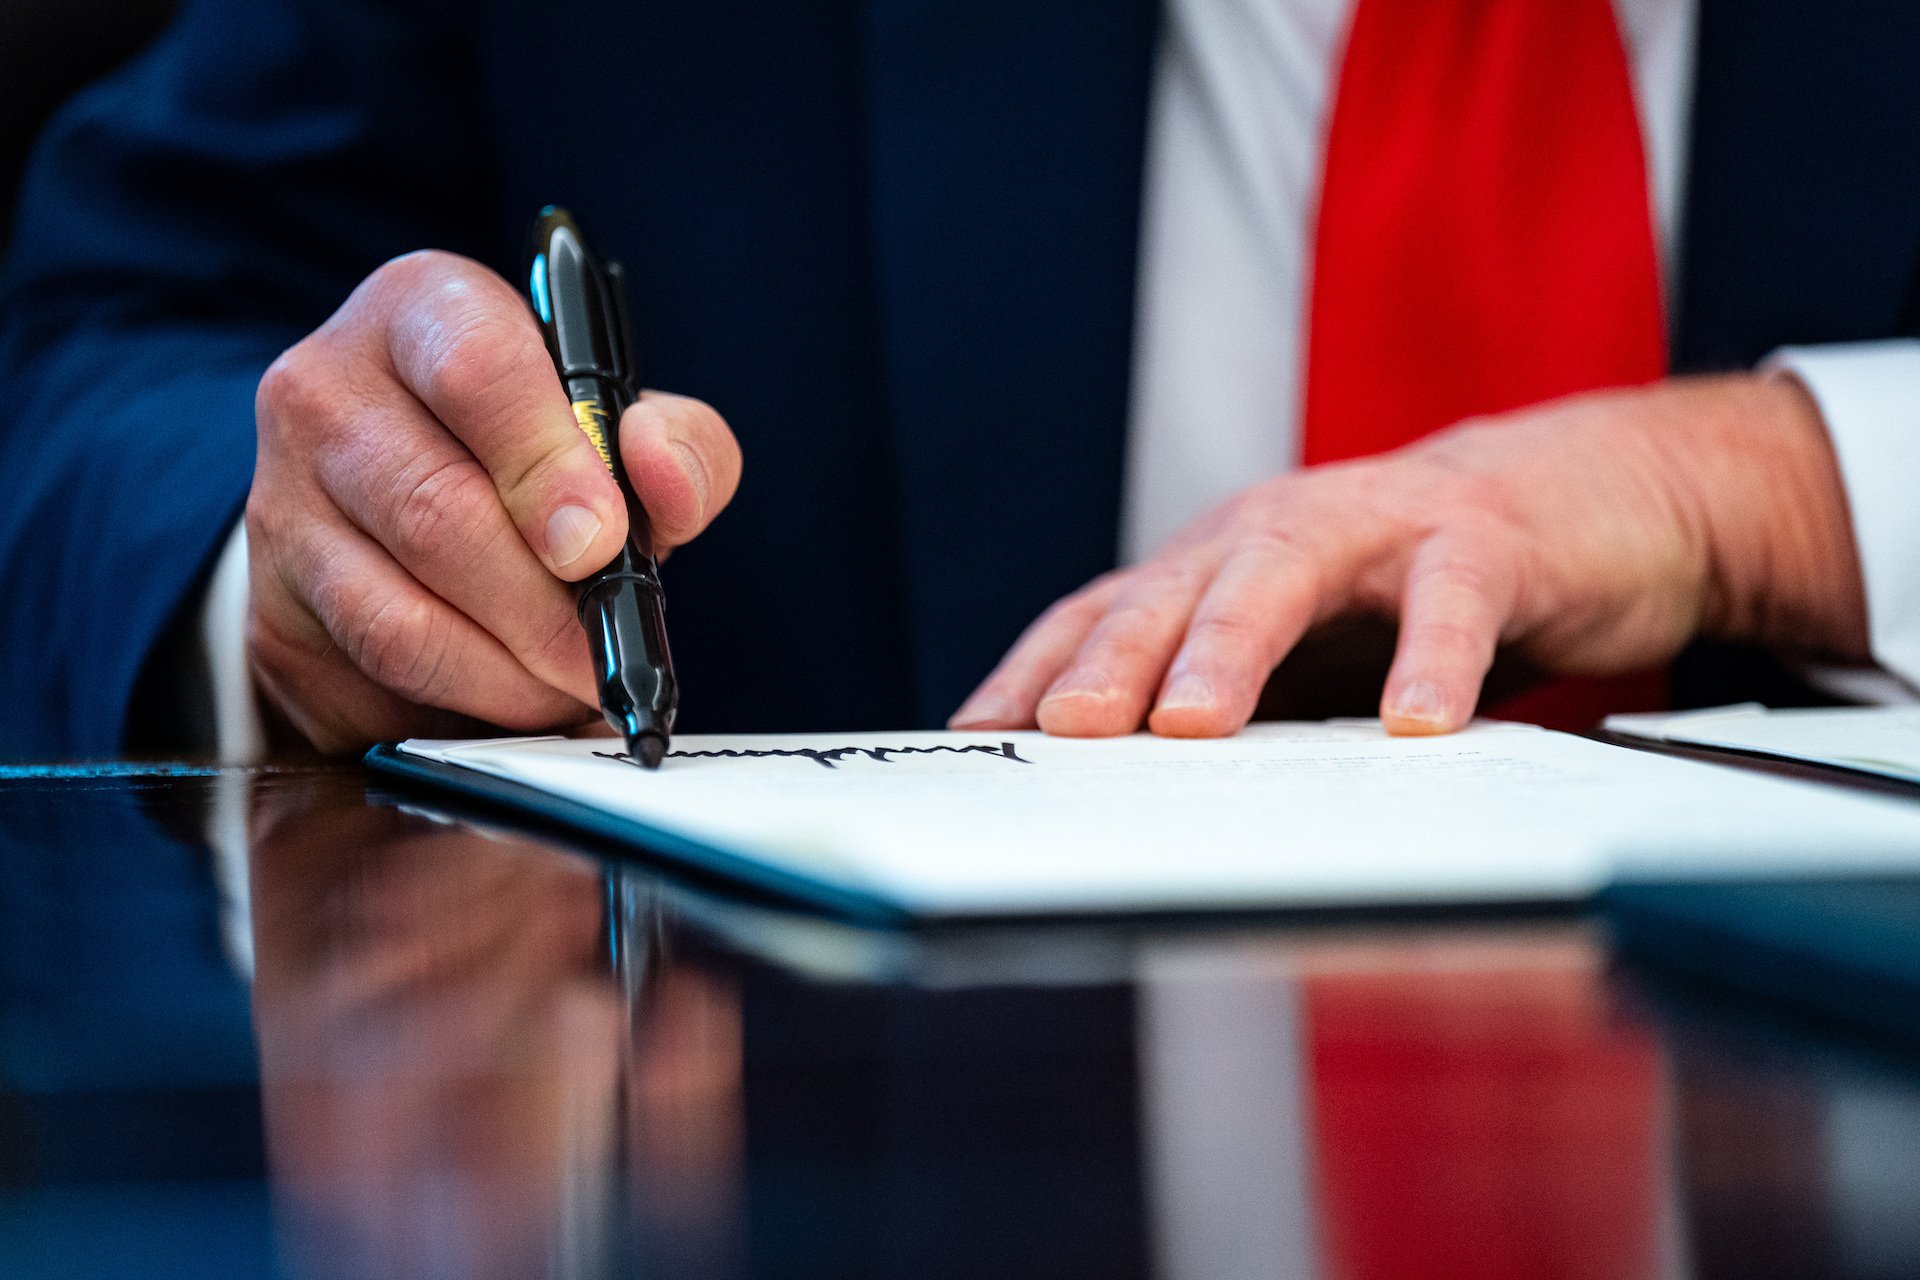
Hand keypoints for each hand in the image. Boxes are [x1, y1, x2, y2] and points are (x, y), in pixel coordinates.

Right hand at [248, 251, 741, 752]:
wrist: (408, 500)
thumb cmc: (533, 452)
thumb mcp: (619, 425)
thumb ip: (676, 444)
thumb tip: (666, 482)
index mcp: (423, 312)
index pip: (477, 370)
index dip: (547, 465)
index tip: (602, 544)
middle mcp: (327, 391)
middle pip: (437, 512)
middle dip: (544, 607)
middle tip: (606, 652)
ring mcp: (282, 503)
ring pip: (398, 617)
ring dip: (508, 674)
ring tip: (570, 684)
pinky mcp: (272, 611)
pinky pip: (373, 682)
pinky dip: (462, 708)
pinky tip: (513, 700)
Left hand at [953, 374, 1866, 737]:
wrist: (1581, 497)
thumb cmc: (1411, 589)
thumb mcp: (1305, 648)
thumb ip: (1233, 702)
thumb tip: (1128, 798)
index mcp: (1222, 563)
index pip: (1107, 610)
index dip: (1038, 668)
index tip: (976, 738)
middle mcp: (1277, 531)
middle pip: (1175, 592)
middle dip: (1113, 663)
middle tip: (1068, 730)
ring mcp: (1376, 525)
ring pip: (1284, 573)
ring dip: (1230, 647)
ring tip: (1191, 724)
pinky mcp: (1482, 539)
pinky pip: (1451, 596)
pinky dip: (1431, 657)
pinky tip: (1415, 721)